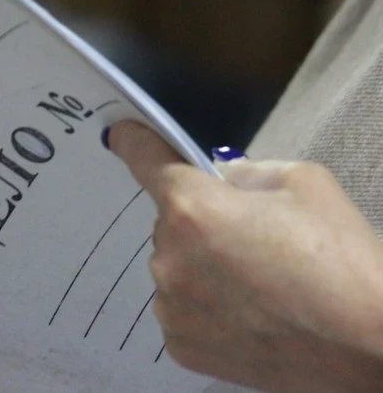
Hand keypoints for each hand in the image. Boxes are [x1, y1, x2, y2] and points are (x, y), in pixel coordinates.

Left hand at [108, 120, 382, 391]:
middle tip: (253, 242)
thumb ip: (247, 173)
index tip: (122, 134)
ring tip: (257, 285)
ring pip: (175, 268)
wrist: (366, 345)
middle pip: (170, 223)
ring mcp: (171, 305)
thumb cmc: (341, 260)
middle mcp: (169, 256)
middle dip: (201, 223)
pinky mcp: (180, 344)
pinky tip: (247, 314)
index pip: (145, 160)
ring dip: (200, 268)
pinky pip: (181, 309)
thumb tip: (220, 178)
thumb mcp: (305, 184)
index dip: (135, 142)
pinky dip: (205, 307)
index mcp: (193, 208)